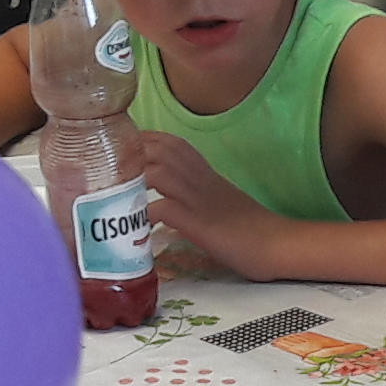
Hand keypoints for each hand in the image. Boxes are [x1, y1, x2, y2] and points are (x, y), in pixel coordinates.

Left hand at [126, 130, 273, 277]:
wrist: (278, 244)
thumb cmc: (252, 229)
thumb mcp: (220, 203)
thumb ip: (195, 196)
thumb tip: (167, 204)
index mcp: (207, 172)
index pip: (172, 143)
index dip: (144, 140)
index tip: (122, 149)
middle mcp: (201, 179)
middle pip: (161, 149)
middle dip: (131, 154)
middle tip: (108, 167)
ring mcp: (199, 199)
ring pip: (159, 171)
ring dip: (133, 178)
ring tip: (113, 191)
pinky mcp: (199, 223)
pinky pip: (163, 210)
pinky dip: (144, 216)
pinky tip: (132, 227)